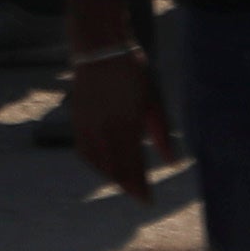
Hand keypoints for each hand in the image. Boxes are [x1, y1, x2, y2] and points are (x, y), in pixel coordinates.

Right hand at [70, 46, 173, 195]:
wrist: (99, 49)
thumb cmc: (133, 72)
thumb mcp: (154, 101)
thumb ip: (162, 133)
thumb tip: (172, 162)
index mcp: (126, 124)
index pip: (133, 165)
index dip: (140, 186)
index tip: (148, 201)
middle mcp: (104, 127)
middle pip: (114, 167)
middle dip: (127, 185)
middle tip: (139, 197)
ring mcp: (87, 123)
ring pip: (96, 161)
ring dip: (110, 176)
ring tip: (123, 183)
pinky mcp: (77, 117)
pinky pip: (82, 148)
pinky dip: (93, 162)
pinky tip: (102, 165)